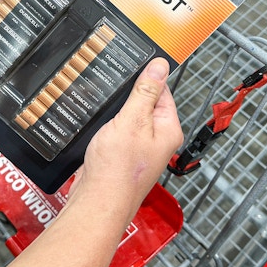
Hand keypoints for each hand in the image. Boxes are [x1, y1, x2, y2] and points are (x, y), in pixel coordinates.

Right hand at [68, 57, 182, 223]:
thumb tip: (160, 66)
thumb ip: (146, 92)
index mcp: (168, 128)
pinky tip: (99, 129)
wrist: (98, 200)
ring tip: (106, 116)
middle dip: (127, 98)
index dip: (145, 79)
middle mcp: (158, 139)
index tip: (130, 69)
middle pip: (144, 103)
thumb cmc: (118, 169)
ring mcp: (140, 148)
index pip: (162, 90)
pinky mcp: (123, 155)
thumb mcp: (132, 120)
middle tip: (113, 94)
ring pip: (128, 118)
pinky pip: (117, 132)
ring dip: (115, 114)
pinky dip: (107, 127)